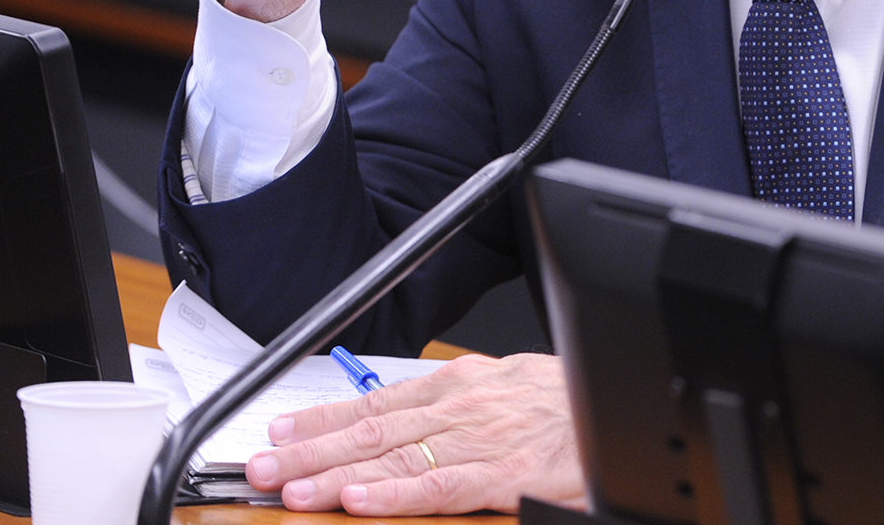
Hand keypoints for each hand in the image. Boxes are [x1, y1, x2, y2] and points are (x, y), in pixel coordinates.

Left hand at [244, 353, 586, 515]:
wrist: (623, 409)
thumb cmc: (568, 402)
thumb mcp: (508, 383)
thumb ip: (460, 402)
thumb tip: (409, 412)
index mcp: (459, 385)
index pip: (375, 402)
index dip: (323, 419)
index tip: (280, 431)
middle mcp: (459, 408)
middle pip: (369, 431)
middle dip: (309, 451)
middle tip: (260, 467)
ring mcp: (478, 442)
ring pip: (391, 458)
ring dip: (334, 475)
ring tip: (289, 489)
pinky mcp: (502, 475)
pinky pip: (438, 487)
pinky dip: (394, 494)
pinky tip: (358, 501)